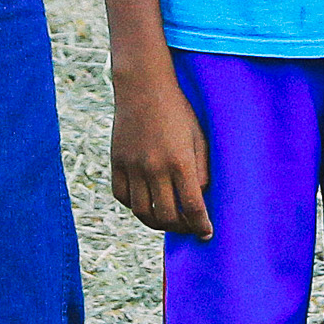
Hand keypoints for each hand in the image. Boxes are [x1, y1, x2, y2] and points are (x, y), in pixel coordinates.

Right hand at [109, 66, 213, 239]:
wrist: (143, 88)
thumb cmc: (178, 112)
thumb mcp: (198, 137)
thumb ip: (201, 170)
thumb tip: (198, 198)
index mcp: (180, 161)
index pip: (193, 207)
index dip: (201, 226)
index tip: (206, 235)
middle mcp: (155, 168)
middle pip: (167, 216)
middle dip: (181, 228)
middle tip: (189, 228)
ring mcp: (133, 166)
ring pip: (142, 212)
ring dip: (157, 224)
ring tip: (168, 222)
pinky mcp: (117, 163)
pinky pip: (123, 196)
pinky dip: (135, 207)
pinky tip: (146, 204)